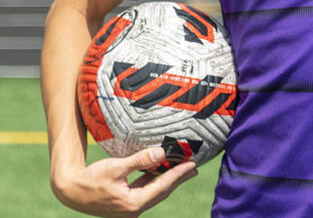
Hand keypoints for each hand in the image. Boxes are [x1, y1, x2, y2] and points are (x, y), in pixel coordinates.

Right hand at [50, 146, 197, 217]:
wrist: (68, 191)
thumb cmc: (90, 179)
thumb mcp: (115, 167)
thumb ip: (139, 160)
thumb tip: (161, 153)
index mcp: (133, 204)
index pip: (162, 186)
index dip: (178, 174)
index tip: (192, 164)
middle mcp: (132, 210)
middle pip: (161, 192)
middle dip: (177, 179)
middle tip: (193, 168)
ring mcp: (128, 209)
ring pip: (153, 193)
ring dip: (166, 181)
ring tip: (181, 170)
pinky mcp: (123, 205)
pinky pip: (143, 192)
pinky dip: (153, 182)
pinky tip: (159, 173)